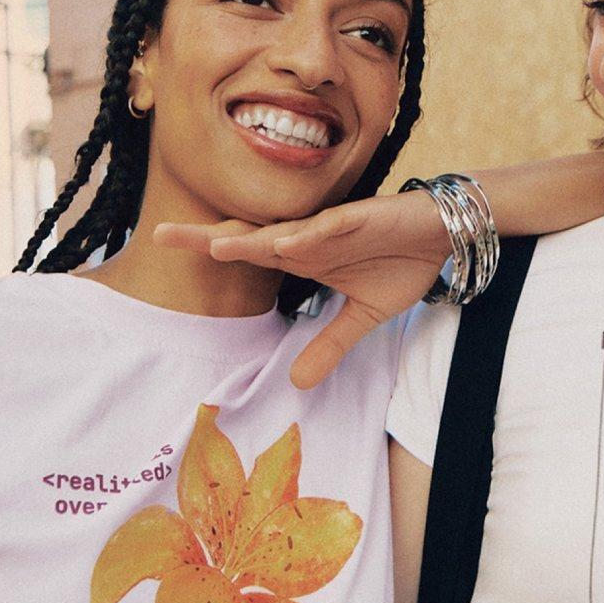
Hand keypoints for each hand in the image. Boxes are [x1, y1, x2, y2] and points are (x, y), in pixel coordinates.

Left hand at [155, 193, 447, 388]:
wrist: (442, 233)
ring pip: (286, 231)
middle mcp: (308, 237)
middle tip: (161, 236)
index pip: (247, 252)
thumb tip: (298, 384)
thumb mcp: (362, 316)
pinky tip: (289, 242)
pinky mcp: (363, 218)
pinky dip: (312, 233)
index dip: (209, 249)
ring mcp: (333, 226)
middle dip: (208, 237)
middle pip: (250, 237)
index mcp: (302, 254)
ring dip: (252, 240)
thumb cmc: (400, 263)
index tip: (164, 246)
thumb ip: (328, 344)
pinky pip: (333, 226)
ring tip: (217, 248)